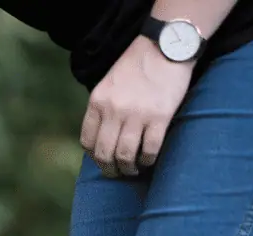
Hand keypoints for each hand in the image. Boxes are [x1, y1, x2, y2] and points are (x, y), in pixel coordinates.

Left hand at [81, 35, 194, 177]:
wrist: (165, 46)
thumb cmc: (137, 66)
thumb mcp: (108, 85)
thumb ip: (102, 109)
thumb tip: (101, 138)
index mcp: (97, 102)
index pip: (87, 141)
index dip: (94, 157)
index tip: (102, 161)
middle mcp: (113, 110)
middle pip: (104, 153)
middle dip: (109, 169)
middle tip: (117, 173)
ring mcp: (136, 115)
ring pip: (125, 156)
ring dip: (128, 168)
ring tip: (133, 169)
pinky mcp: (159, 117)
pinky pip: (149, 149)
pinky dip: (147, 160)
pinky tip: (148, 160)